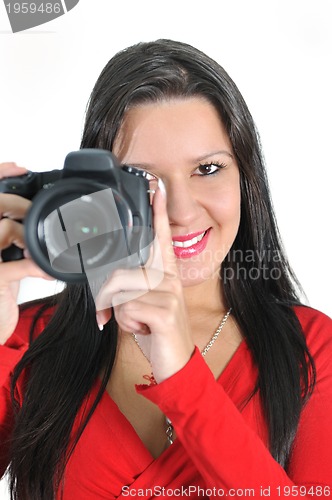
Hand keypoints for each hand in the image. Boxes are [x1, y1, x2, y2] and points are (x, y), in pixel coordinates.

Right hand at [0, 162, 52, 343]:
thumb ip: (17, 241)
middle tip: (36, 217)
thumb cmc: (0, 292)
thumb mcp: (7, 261)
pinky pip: (14, 266)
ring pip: (4, 229)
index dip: (0, 175)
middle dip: (19, 205)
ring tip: (37, 252)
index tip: (19, 168)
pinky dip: (35, 267)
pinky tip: (47, 273)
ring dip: (29, 238)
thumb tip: (41, 228)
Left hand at [95, 184, 194, 382]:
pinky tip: (145, 330)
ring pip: (120, 292)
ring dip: (121, 315)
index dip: (157, 212)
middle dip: (110, 298)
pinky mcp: (165, 311)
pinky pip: (126, 308)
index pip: (161, 238)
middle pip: (120, 272)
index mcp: (164, 274)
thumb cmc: (156, 331)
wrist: (176, 364)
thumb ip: (130, 288)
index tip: (157, 187)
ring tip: (141, 323)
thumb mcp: (141, 306)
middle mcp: (168, 279)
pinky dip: (127, 324)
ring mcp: (169, 294)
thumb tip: (108, 282)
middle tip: (126, 316)